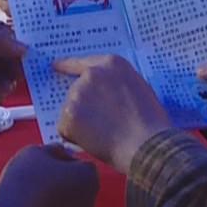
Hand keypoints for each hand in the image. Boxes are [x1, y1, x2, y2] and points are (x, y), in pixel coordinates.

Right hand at [0, 145, 99, 206]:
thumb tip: (61, 153)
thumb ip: (54, 150)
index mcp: (89, 177)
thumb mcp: (36, 152)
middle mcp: (90, 203)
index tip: (46, 165)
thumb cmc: (25, 181)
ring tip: (32, 201)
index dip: (64, 162)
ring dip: (57, 205)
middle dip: (64, 185)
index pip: (82, 164)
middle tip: (39, 182)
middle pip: (79, 189)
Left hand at [54, 55, 172, 171]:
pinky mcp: (69, 115)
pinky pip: (65, 129)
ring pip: (70, 111)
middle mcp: (91, 75)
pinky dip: (74, 137)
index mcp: (111, 64)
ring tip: (104, 134)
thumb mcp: (139, 88)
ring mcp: (78, 94)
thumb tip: (104, 94)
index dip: (68, 65)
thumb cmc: (150, 122)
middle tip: (102, 124)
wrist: (146, 144)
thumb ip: (117, 84)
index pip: (82, 62)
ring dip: (80, 123)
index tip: (56, 66)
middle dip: (84, 107)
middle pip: (76, 90)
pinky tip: (95, 141)